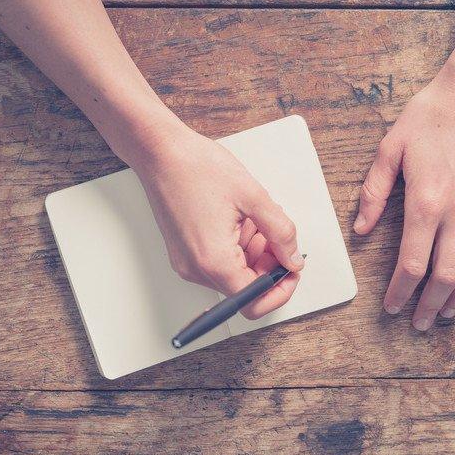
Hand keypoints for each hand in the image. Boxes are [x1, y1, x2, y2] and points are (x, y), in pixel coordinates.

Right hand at [134, 124, 304, 319]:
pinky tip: (238, 220)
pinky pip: (218, 262)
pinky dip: (236, 247)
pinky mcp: (184, 253)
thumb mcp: (254, 197)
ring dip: (253, 252)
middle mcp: (196, 269)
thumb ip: (281, 233)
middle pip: (244, 288)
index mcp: (214, 261)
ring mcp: (187, 262)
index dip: (280, 287)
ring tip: (254, 219)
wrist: (160, 153)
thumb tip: (293, 258)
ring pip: (233, 274)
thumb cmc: (196, 168)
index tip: (291, 268)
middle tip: (275, 233)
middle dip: (268, 264)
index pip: (254, 301)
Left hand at [354, 61, 454, 329]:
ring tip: (448, 312)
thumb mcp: (388, 149)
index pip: (411, 262)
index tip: (392, 308)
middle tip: (418, 322)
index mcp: (425, 203)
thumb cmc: (428, 117)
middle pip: (446, 274)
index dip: (400, 291)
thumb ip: (373, 193)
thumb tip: (360, 229)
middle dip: (430, 304)